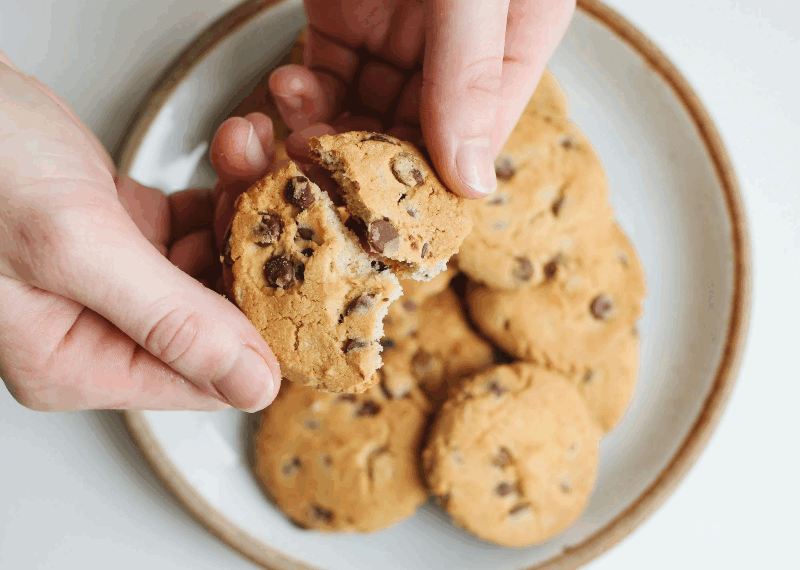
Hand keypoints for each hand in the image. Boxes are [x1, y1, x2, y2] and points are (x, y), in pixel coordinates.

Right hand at [0, 52, 280, 411]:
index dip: (261, 335)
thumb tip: (250, 386)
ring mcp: (110, 280)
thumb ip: (168, 320)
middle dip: (255, 258)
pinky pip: (192, 227)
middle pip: (216, 320)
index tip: (303, 282)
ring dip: (241, 214)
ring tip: (251, 157)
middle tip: (281, 202)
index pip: (202, 381)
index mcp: (76, 363)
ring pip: (212, 266)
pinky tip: (233, 159)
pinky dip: (216, 194)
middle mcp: (96, 330)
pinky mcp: (118, 231)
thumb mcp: (74, 247)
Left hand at [263, 0, 574, 197]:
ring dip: (321, 134)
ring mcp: (401, 36)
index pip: (480, 135)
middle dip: (361, 163)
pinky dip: (301, 97)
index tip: (385, 212)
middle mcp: (458, 51)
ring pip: (363, 117)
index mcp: (513, 42)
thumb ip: (470, 71)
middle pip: (416, 137)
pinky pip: (325, 80)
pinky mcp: (345, 19)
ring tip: (291, 126)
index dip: (434, 181)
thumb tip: (471, 180)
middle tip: (317, 173)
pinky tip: (286, 87)